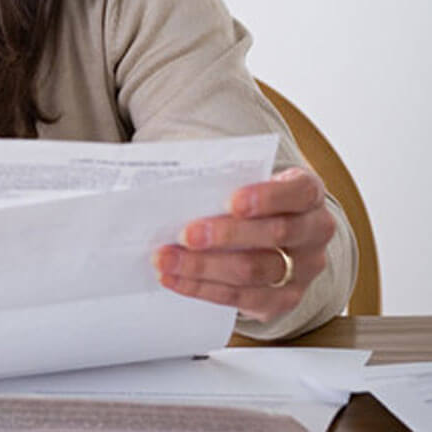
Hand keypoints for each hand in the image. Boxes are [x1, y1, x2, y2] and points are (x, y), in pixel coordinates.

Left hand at [153, 166, 335, 321]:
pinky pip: (242, 297)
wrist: (279, 239)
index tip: (232, 202)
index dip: (267, 197)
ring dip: (203, 266)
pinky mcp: (284, 298)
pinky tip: (175, 279)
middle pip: (276, 234)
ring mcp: (303, 269)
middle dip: (226, 235)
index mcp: (308, 193)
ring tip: (167, 259)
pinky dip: (202, 288)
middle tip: (186, 235)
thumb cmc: (254, 201)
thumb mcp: (249, 182)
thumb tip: (177, 188)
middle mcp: (314, 231)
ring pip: (254, 270)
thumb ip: (225, 182)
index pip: (298, 191)